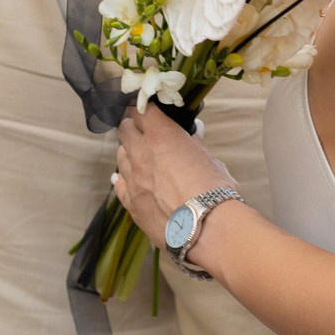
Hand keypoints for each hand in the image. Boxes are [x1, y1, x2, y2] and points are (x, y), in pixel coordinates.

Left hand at [115, 103, 236, 251]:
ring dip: (128, 152)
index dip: (145, 107)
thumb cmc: (214, 190)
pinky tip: (123, 177)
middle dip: (133, 126)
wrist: (206, 227)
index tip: (148, 108)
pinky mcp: (131, 203)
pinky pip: (119, 185)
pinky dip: (122, 178)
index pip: (142, 110)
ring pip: (120, 156)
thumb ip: (196, 145)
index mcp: (161, 135)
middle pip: (125, 129)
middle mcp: (141, 153)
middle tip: (142, 129)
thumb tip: (195, 132)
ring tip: (138, 155)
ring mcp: (132, 179)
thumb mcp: (210, 160)